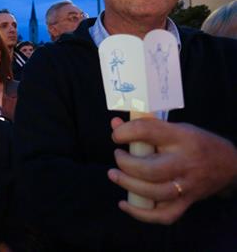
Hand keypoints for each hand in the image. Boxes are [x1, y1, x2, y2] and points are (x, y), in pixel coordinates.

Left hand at [108, 116, 236, 224]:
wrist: (228, 164)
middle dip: (125, 164)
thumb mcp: (175, 128)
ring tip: (114, 174)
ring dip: (128, 185)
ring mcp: (187, 185)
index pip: (148, 131)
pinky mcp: (187, 202)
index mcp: (181, 138)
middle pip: (149, 169)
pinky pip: (163, 214)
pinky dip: (141, 213)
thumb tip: (114, 124)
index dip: (126, 132)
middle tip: (117, 156)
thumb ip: (145, 127)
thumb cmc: (195, 142)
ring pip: (154, 192)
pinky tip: (125, 204)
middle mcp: (184, 163)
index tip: (116, 135)